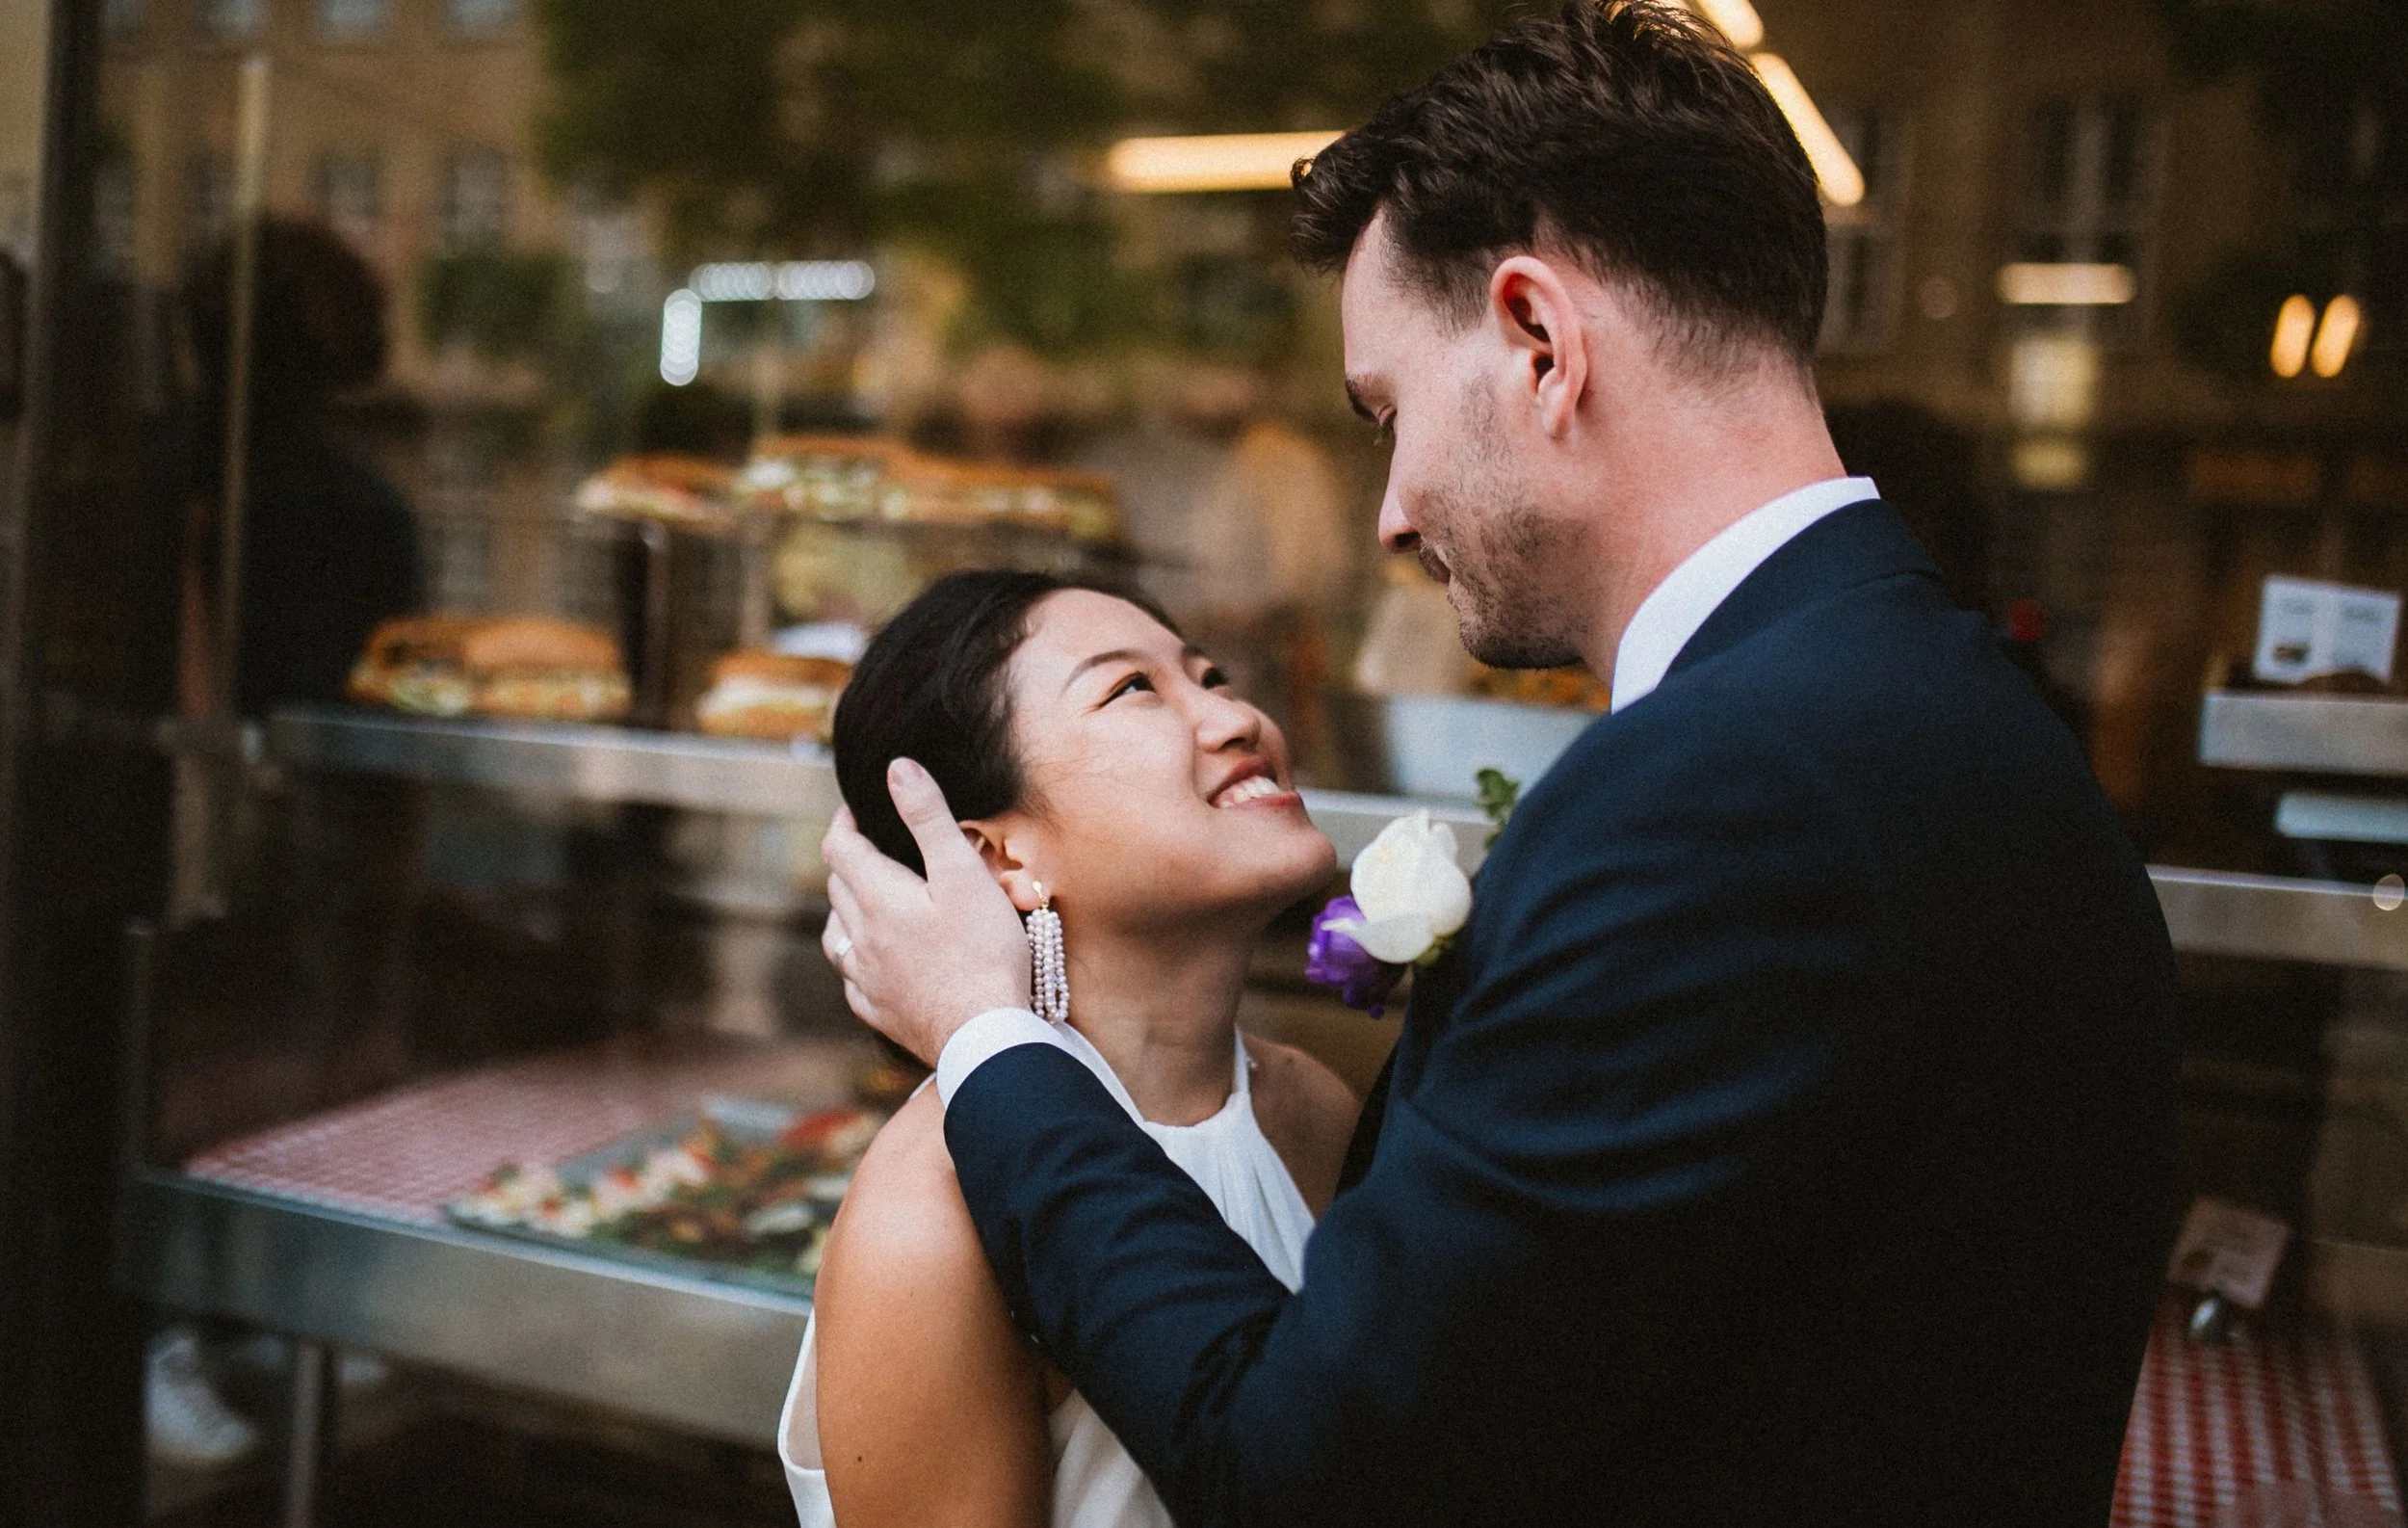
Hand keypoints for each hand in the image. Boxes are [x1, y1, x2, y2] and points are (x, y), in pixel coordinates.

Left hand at [820, 758, 1032, 1066]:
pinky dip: (857, 960)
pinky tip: (872, 962)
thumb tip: (896, 768)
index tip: (859, 808)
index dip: (845, 822)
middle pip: (837, 888)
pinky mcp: (881, 1012)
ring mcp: (867, 979)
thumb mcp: (962, 872)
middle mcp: (861, 937)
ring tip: (862, 901)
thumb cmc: (983, 951)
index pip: (840, 847)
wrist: (986, 1034)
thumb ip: (928, 818)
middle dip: (849, 861)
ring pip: (837, 935)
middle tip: (872, 848)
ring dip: (844, 911)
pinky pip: (853, 980)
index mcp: (877, 897)